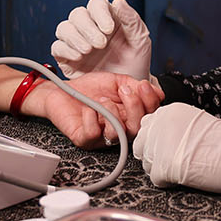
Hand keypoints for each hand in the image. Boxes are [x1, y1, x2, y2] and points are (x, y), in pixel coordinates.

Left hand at [29, 71, 161, 148]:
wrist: (62, 90)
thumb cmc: (89, 89)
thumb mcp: (116, 81)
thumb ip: (135, 86)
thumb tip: (157, 92)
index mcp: (129, 116)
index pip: (149, 116)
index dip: (150, 102)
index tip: (143, 85)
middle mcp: (118, 129)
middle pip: (137, 129)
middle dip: (134, 107)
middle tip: (125, 90)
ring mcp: (102, 137)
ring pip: (117, 135)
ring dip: (112, 113)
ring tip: (102, 99)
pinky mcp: (84, 140)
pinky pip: (93, 134)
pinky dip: (92, 118)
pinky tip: (89, 108)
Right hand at [51, 0, 151, 78]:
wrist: (127, 89)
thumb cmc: (135, 61)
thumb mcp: (140, 39)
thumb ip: (130, 18)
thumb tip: (118, 0)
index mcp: (107, 18)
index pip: (96, 4)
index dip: (100, 13)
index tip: (109, 29)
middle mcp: (89, 27)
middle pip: (77, 14)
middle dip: (88, 28)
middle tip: (101, 44)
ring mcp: (76, 42)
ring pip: (64, 28)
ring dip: (76, 38)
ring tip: (90, 50)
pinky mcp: (66, 58)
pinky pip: (57, 47)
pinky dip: (66, 50)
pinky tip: (79, 57)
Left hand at [133, 105, 220, 193]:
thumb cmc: (220, 140)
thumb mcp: (194, 119)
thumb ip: (173, 124)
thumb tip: (163, 135)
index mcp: (167, 112)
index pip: (148, 125)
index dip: (157, 139)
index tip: (167, 145)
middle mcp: (158, 126)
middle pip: (141, 143)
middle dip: (153, 153)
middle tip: (171, 159)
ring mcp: (157, 146)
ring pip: (146, 162)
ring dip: (159, 167)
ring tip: (179, 167)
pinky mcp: (160, 167)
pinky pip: (155, 178)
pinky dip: (167, 181)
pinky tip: (181, 176)